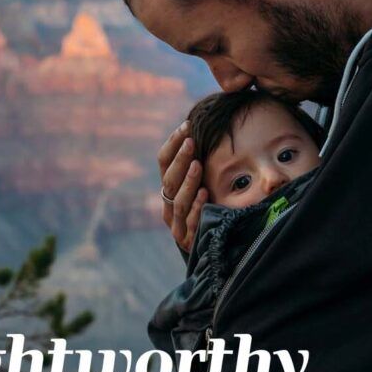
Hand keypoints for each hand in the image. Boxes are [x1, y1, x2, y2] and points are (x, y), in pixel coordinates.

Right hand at [158, 120, 208, 252]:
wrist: (209, 246)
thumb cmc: (208, 205)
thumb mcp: (202, 181)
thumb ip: (200, 160)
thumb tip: (206, 126)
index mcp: (169, 185)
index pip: (163, 160)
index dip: (173, 143)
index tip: (187, 126)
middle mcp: (168, 203)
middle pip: (169, 179)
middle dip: (180, 159)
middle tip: (191, 141)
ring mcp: (176, 223)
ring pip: (178, 200)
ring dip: (188, 181)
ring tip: (198, 164)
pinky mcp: (187, 239)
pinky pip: (191, 222)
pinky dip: (197, 207)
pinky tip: (205, 193)